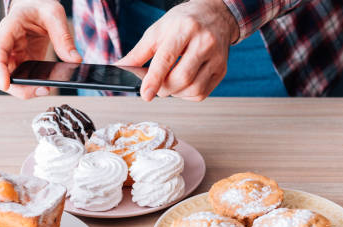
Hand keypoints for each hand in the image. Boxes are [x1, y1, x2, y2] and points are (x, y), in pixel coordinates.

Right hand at [0, 0, 81, 98]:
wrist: (36, 6)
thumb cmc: (40, 6)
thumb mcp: (54, 14)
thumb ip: (63, 37)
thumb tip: (75, 59)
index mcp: (9, 29)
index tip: (4, 84)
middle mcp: (7, 45)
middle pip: (2, 72)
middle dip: (18, 86)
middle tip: (41, 90)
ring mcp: (14, 56)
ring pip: (12, 79)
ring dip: (26, 89)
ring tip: (46, 90)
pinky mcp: (23, 63)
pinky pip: (23, 78)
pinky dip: (33, 85)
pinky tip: (47, 86)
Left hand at [116, 0, 239, 101]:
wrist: (215, 15)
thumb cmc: (183, 23)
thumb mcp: (157, 31)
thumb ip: (138, 53)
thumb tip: (120, 68)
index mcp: (184, 29)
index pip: (167, 58)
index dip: (154, 79)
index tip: (146, 95)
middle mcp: (204, 41)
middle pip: (181, 78)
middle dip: (163, 88)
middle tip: (156, 86)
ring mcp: (216, 57)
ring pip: (193, 89)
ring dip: (175, 93)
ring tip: (170, 82)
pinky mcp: (222, 69)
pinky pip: (201, 93)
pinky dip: (187, 95)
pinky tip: (182, 84)